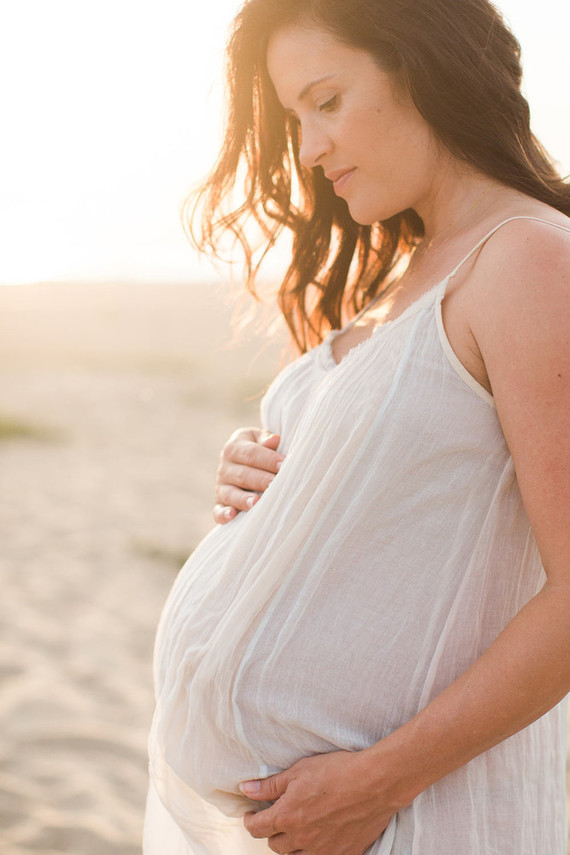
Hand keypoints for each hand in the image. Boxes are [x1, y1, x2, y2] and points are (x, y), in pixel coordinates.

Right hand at [213, 427, 284, 523]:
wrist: (242, 463)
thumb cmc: (258, 450)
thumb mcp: (259, 439)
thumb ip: (266, 439)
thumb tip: (274, 440)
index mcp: (233, 448)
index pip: (251, 453)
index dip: (268, 459)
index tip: (284, 465)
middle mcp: (224, 468)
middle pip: (242, 474)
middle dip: (260, 480)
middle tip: (274, 484)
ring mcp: (221, 487)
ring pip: (230, 493)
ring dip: (243, 499)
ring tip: (256, 502)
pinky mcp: (220, 504)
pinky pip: (218, 510)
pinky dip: (223, 514)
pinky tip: (232, 515)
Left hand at [240, 751, 396, 854]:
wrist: (374, 783)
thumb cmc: (337, 771)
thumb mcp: (298, 771)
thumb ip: (270, 785)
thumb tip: (246, 788)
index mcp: (286, 817)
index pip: (256, 828)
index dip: (249, 821)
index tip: (251, 814)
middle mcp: (301, 839)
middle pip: (274, 845)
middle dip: (271, 831)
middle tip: (276, 817)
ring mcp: (323, 850)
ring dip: (291, 845)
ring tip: (296, 829)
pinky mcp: (343, 854)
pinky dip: (314, 851)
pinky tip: (319, 836)